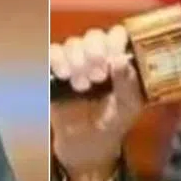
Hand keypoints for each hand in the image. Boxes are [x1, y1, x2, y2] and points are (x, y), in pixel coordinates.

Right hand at [50, 26, 144, 173]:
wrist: (86, 145)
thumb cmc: (112, 123)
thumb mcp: (128, 107)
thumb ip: (128, 83)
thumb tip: (121, 58)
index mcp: (119, 59)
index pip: (117, 34)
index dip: (114, 41)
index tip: (113, 58)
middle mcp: (97, 55)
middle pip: (93, 36)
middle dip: (94, 52)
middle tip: (97, 76)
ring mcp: (74, 62)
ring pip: (72, 43)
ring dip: (76, 61)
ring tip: (81, 86)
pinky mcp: (54, 71)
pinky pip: (52, 53)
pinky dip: (57, 60)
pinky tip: (64, 77)